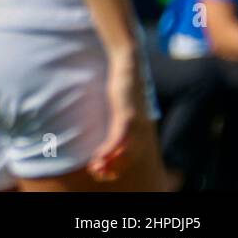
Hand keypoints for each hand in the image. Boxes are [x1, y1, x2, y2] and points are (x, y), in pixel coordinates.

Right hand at [87, 54, 150, 181]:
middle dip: (113, 169)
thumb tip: (105, 125)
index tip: (102, 169)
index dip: (117, 166)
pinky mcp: (127, 117)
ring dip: (109, 164)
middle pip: (129, 158)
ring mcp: (136, 124)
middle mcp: (140, 130)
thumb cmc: (121, 82)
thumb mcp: (119, 103)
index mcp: (139, 129)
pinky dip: (110, 151)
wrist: (127, 65)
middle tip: (97, 173)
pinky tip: (99, 157)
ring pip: (125, 153)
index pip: (131, 155)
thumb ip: (116, 116)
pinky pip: (119, 139)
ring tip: (96, 169)